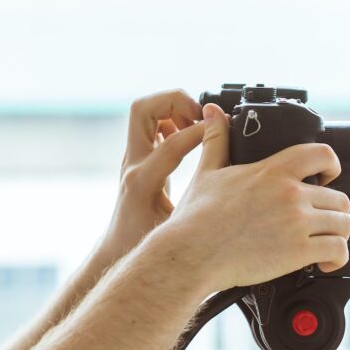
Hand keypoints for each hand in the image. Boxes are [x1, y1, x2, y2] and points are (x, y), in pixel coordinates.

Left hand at [99, 89, 207, 259]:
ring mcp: (131, 158)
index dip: (199, 132)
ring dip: (173, 108)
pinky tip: (189, 136)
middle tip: (201, 115)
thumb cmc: (147, 244)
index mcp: (142, 182)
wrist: (118, 248)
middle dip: (174, 102)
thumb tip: (231, 192)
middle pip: (141, 109)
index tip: (221, 129)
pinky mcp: (137, 156)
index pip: (170, 144)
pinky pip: (150, 124)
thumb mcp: (177, 229)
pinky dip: (172, 120)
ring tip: (198, 125)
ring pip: (143, 111)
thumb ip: (198, 207)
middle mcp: (132, 164)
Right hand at [159, 103, 349, 291]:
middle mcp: (289, 194)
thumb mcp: (206, 172)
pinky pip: (338, 251)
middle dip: (331, 210)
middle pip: (339, 197)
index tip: (328, 176)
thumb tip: (213, 112)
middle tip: (317, 221)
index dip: (332, 165)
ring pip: (343, 224)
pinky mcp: (299, 251)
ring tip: (322, 242)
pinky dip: (337, 259)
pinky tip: (325, 263)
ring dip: (336, 234)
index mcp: (271, 171)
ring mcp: (296, 222)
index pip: (322, 154)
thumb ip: (216, 140)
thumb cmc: (196, 218)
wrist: (191, 253)